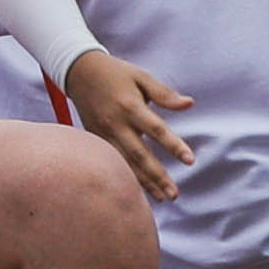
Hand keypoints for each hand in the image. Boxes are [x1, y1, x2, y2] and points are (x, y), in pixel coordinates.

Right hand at [61, 50, 197, 199]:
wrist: (78, 71)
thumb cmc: (114, 73)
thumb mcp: (141, 77)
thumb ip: (164, 93)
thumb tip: (189, 103)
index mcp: (130, 106)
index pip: (156, 130)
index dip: (173, 145)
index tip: (190, 160)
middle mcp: (116, 123)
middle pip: (140, 154)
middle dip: (158, 175)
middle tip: (174, 193)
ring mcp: (104, 133)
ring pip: (125, 162)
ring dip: (144, 182)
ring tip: (162, 197)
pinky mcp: (96, 138)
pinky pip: (112, 161)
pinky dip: (126, 176)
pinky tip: (137, 189)